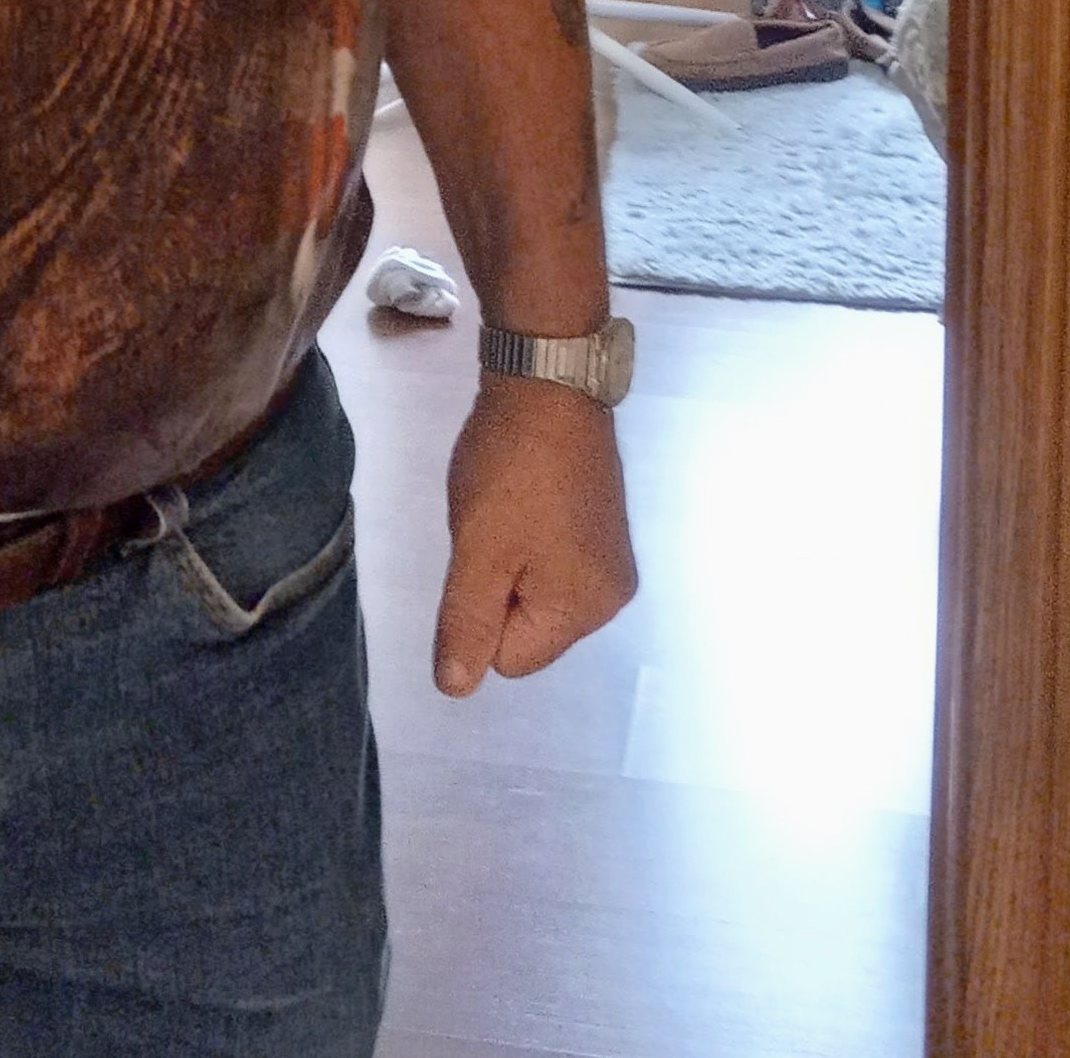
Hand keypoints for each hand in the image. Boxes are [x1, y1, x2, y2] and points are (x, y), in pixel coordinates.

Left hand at [433, 374, 635, 694]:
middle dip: (497, 582)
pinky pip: (548, 556)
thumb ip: (466, 624)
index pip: (511, 657)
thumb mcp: (478, 551)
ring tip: (507, 504)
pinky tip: (522, 492)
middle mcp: (612, 596)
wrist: (548, 379)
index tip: (484, 551)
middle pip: (526, 626)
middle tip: (492, 524)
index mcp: (587, 610)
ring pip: (532, 589)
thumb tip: (457, 691)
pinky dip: (524, 533)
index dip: (481, 609)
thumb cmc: (511, 468)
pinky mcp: (602, 524)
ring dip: (507, 555)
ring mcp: (611, 558)